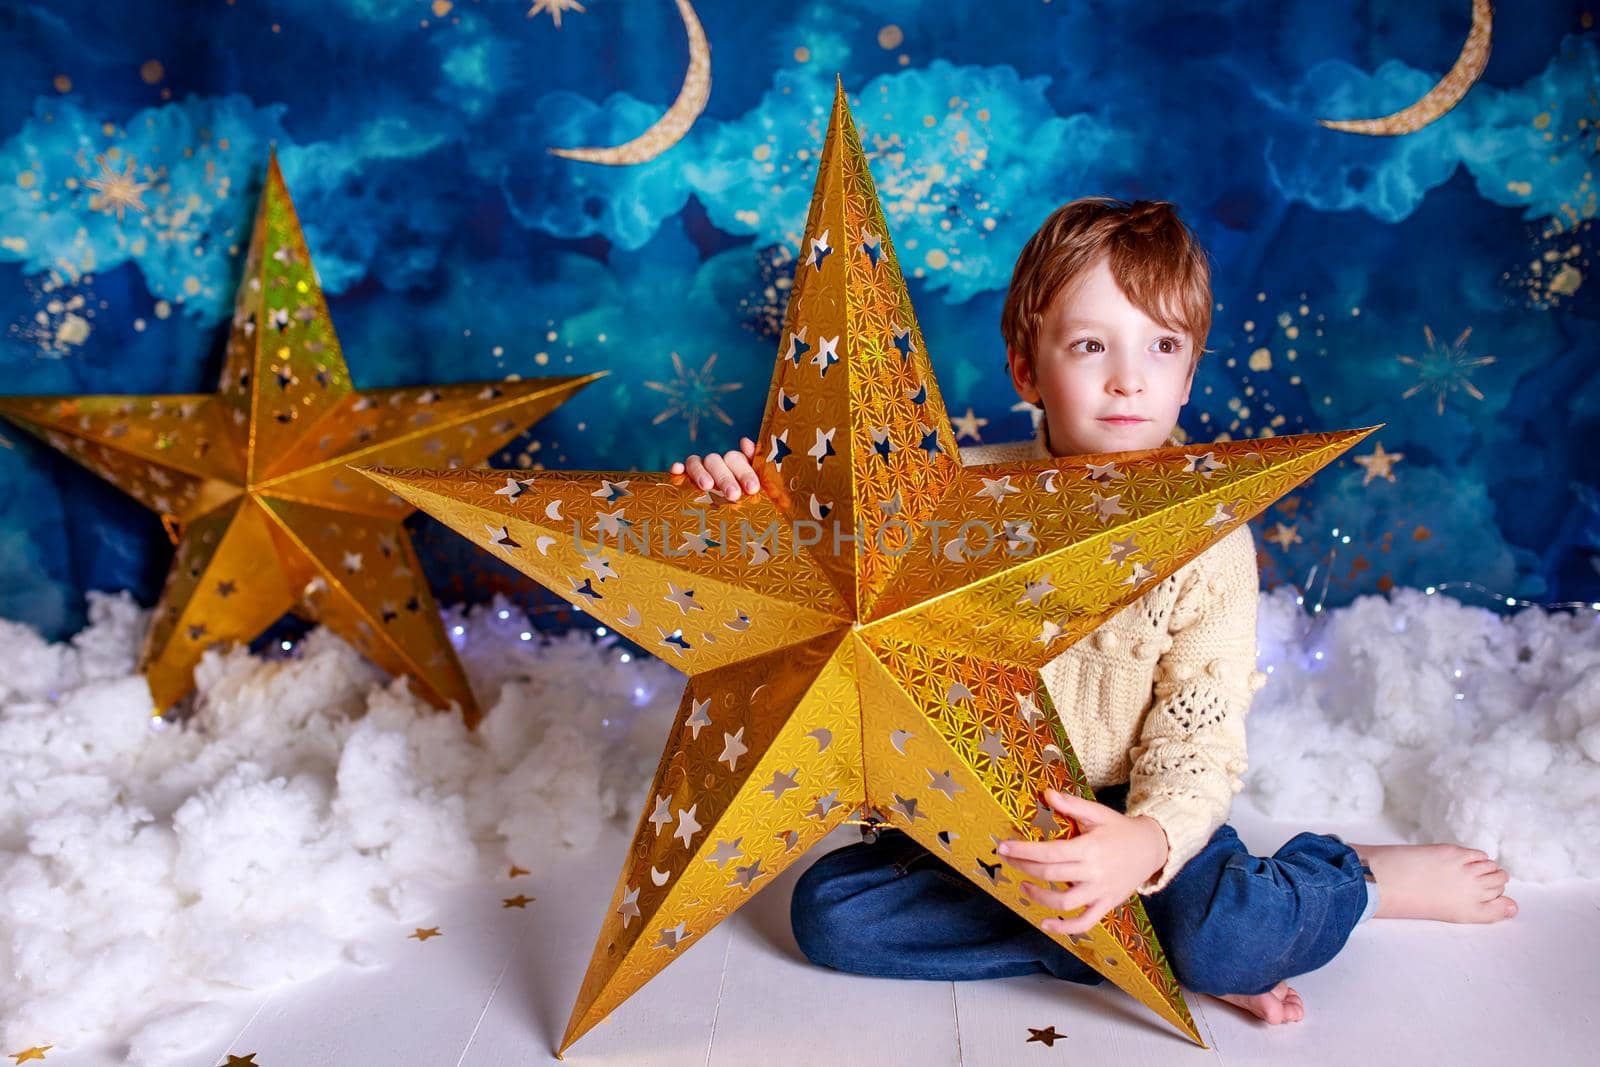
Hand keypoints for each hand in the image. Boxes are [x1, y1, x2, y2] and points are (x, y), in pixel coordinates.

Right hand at [669, 437, 760, 500]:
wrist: (728, 522)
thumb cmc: (747, 503)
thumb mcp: (758, 488)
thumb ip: (756, 466)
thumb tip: (745, 442)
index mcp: (735, 464)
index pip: (738, 460)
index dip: (745, 473)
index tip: (752, 488)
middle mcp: (716, 464)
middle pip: (717, 462)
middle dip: (724, 478)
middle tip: (733, 494)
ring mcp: (699, 470)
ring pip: (696, 463)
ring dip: (701, 473)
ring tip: (707, 486)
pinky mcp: (684, 479)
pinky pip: (679, 471)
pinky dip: (678, 468)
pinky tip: (677, 469)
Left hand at [996, 788, 1170, 935]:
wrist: (1152, 848)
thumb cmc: (1120, 829)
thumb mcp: (1098, 813)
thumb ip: (1072, 805)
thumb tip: (1047, 793)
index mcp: (1089, 848)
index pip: (1049, 852)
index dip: (1023, 851)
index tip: (1003, 847)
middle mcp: (1094, 872)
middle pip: (1050, 874)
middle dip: (1023, 867)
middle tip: (1007, 859)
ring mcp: (1100, 892)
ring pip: (1064, 902)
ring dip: (1039, 897)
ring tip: (1023, 885)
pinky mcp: (1106, 905)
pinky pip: (1085, 923)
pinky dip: (1065, 928)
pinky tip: (1046, 923)